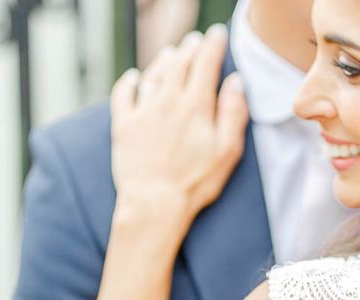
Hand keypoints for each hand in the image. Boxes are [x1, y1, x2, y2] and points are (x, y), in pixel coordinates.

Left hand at [110, 24, 247, 249]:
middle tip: (196, 41)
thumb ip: (233, 113)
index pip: (206, 64)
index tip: (219, 35)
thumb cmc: (196, 182)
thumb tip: (236, 82)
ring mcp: (142, 112)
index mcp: (195, 106)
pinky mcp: (123, 126)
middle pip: (179, 64)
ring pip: (153, 74)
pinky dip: (129, 82)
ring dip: (164, 60)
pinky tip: (134, 78)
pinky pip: (124, 94)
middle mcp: (167, 101)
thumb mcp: (227, 151)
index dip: (214, 46)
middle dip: (190, 48)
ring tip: (171, 53)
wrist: (154, 203)